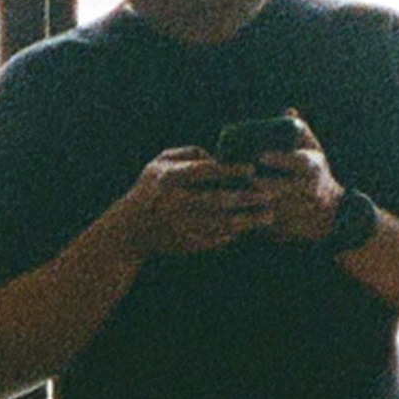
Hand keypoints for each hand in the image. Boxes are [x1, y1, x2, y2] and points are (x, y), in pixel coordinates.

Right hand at [123, 146, 277, 258]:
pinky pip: (216, 239)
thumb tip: (218, 156)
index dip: (230, 171)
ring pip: (222, 224)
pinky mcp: (185, 244)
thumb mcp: (159, 162)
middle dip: (247, 198)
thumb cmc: (149, 189)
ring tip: (269, 215)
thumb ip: (189, 153)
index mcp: (169, 179)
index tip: (251, 169)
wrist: (129, 231)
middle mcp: (175, 203)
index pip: (205, 172)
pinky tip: (247, 228)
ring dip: (248, 220)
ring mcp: (180, 226)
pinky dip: (233, 234)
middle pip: (218, 201)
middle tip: (270, 194)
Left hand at [227, 131, 352, 245]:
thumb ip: (301, 130)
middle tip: (240, 174)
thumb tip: (288, 110)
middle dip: (257, 183)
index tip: (260, 155)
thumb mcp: (315, 152)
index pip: (296, 163)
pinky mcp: (285, 230)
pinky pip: (261, 225)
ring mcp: (296, 213)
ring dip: (247, 201)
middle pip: (278, 188)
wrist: (331, 214)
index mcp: (312, 169)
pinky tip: (233, 211)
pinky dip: (246, 218)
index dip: (278, 159)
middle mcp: (307, 192)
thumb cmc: (317, 175)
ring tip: (229, 190)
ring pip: (267, 207)